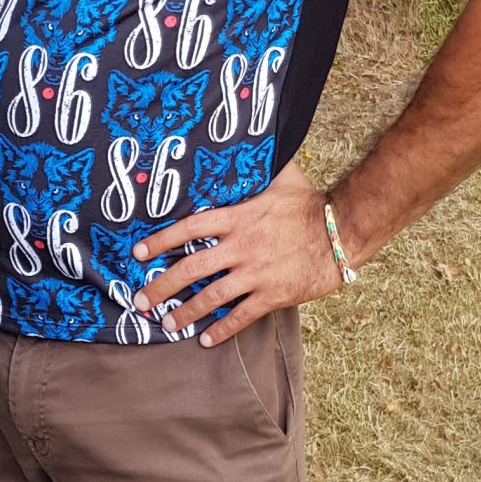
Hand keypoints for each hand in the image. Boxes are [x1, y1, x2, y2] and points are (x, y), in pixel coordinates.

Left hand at [129, 160, 344, 342]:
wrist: (342, 232)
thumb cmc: (311, 203)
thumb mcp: (282, 177)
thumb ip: (259, 167)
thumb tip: (248, 141)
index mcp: (238, 218)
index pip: (189, 229)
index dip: (160, 241)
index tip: (138, 251)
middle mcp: (241, 247)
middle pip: (191, 269)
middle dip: (162, 287)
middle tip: (141, 300)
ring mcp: (256, 273)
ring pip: (211, 297)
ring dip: (186, 312)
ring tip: (168, 324)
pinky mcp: (273, 295)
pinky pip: (241, 316)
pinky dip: (221, 330)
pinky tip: (205, 339)